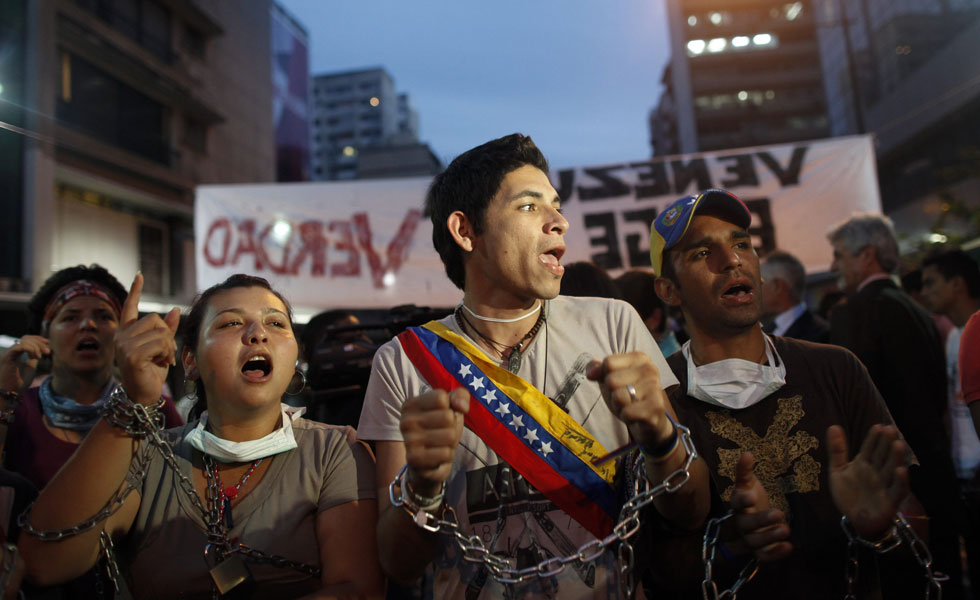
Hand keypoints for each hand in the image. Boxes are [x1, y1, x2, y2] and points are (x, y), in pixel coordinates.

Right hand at [0, 335, 49, 392]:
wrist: (10, 392)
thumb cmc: (19, 382)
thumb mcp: (30, 367)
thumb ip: (34, 357)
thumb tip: (42, 349)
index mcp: (16, 353)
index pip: (26, 339)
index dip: (38, 339)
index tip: (48, 343)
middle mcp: (11, 351)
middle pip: (26, 338)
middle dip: (39, 342)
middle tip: (48, 351)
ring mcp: (8, 353)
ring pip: (24, 341)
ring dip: (36, 347)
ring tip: (39, 357)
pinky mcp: (7, 357)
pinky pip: (19, 346)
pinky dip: (30, 349)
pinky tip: (35, 357)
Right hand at [113, 273, 179, 404]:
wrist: (143, 395)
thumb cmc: (151, 372)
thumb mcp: (161, 347)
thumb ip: (166, 329)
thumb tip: (175, 309)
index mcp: (127, 332)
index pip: (130, 306)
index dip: (135, 290)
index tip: (139, 275)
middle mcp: (122, 336)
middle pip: (155, 319)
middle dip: (167, 336)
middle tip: (165, 354)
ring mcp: (124, 345)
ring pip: (160, 332)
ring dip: (168, 347)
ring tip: (163, 360)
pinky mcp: (131, 355)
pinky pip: (160, 344)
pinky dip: (167, 354)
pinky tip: (162, 364)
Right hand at [399, 387, 468, 496]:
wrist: (427, 464)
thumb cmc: (440, 430)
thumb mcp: (451, 408)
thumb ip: (460, 396)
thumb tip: (462, 407)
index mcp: (410, 405)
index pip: (441, 397)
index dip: (449, 408)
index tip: (440, 416)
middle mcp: (406, 421)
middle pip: (447, 417)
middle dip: (451, 427)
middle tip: (441, 433)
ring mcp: (408, 440)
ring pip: (449, 436)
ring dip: (450, 443)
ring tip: (439, 445)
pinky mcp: (414, 459)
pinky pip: (446, 453)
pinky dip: (447, 456)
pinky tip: (436, 456)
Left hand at [586, 352, 672, 448]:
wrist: (647, 420)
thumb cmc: (626, 394)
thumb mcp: (607, 377)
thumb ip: (595, 368)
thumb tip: (591, 374)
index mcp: (639, 358)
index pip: (608, 363)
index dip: (605, 377)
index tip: (617, 383)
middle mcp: (650, 369)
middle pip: (611, 380)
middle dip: (612, 394)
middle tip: (624, 397)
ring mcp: (655, 388)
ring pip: (618, 397)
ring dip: (618, 406)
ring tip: (629, 405)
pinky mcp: (656, 407)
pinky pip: (627, 412)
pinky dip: (626, 416)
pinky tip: (636, 415)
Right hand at [730, 452, 791, 561]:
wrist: (743, 526)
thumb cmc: (749, 501)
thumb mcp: (747, 485)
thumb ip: (745, 471)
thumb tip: (747, 453)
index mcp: (737, 505)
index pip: (736, 503)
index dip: (743, 501)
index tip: (752, 496)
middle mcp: (739, 523)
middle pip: (745, 524)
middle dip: (760, 520)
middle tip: (779, 514)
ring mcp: (748, 539)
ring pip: (754, 541)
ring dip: (769, 537)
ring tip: (786, 529)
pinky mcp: (758, 551)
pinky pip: (763, 556)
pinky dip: (775, 554)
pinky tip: (789, 546)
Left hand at [827, 424, 908, 538]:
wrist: (855, 519)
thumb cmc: (849, 494)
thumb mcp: (838, 470)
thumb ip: (837, 450)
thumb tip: (833, 426)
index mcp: (864, 464)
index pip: (870, 448)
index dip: (874, 438)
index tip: (878, 426)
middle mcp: (876, 472)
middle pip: (882, 456)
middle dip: (886, 443)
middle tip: (891, 429)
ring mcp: (884, 486)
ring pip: (891, 470)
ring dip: (895, 458)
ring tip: (898, 444)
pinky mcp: (890, 501)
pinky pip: (897, 490)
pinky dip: (900, 481)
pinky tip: (901, 470)